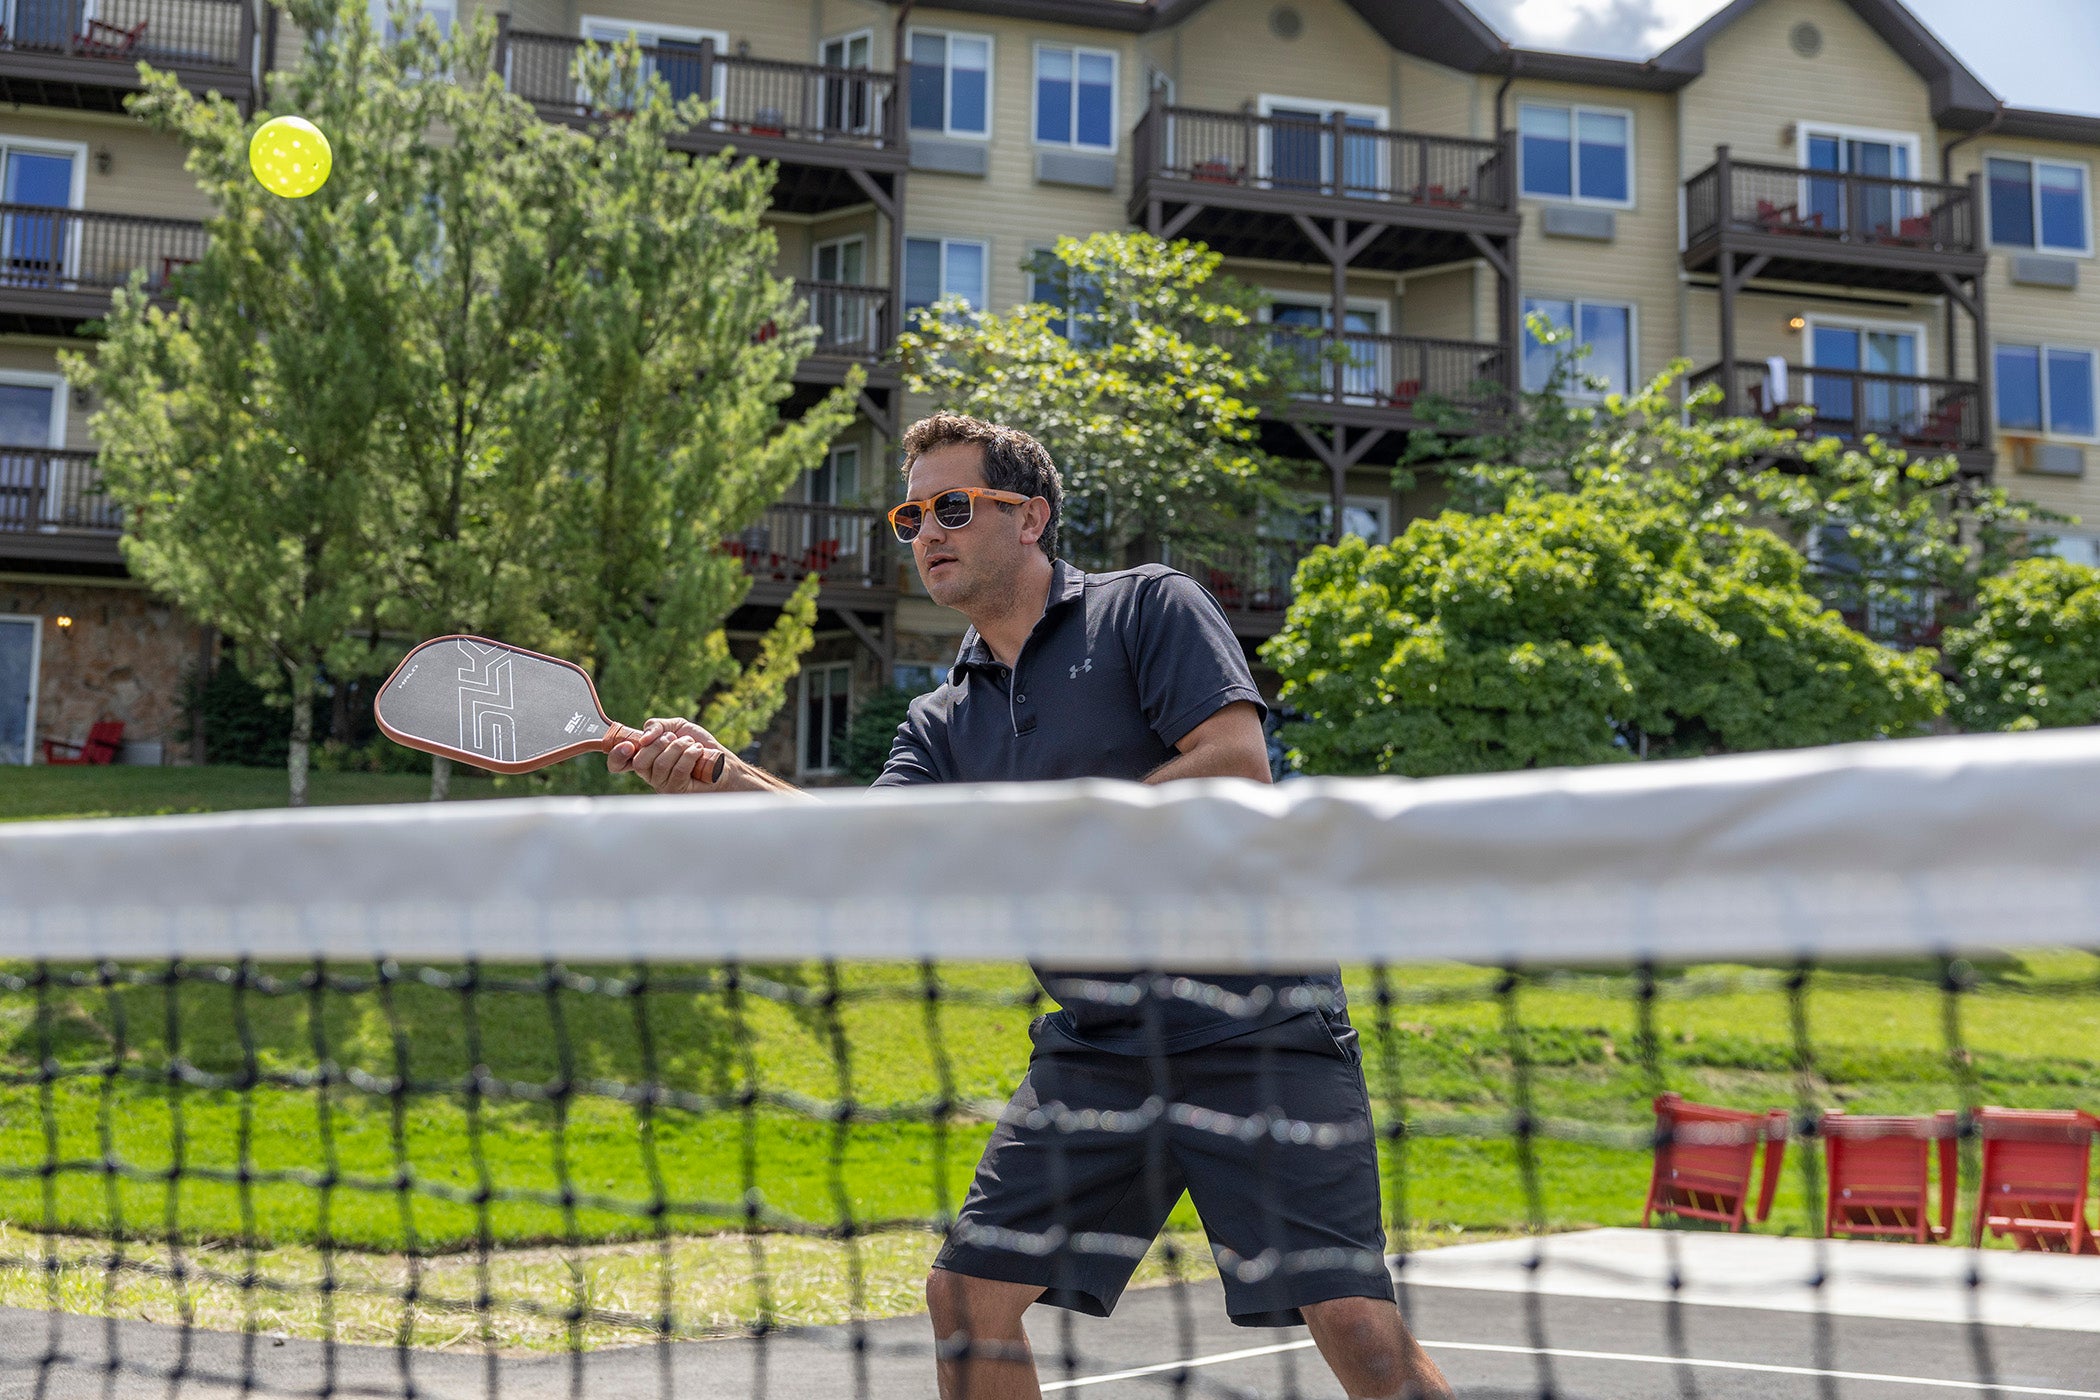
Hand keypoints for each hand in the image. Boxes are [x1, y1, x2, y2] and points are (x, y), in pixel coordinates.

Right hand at [607, 717, 730, 792]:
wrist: (722, 761)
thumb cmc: (698, 746)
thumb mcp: (676, 726)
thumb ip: (656, 726)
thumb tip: (644, 739)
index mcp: (645, 759)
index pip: (618, 763)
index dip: (617, 755)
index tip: (629, 746)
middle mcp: (650, 775)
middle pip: (639, 762)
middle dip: (659, 743)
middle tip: (675, 739)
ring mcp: (663, 785)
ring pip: (660, 764)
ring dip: (679, 747)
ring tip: (692, 745)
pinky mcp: (678, 791)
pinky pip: (677, 771)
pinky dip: (689, 755)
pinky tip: (697, 752)